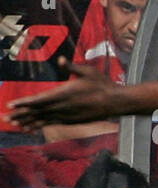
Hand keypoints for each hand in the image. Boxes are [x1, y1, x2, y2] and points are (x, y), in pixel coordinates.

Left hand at [7, 61, 127, 128]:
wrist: (116, 102)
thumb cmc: (103, 84)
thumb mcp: (88, 72)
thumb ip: (72, 67)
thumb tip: (60, 59)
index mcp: (64, 94)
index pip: (40, 100)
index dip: (24, 103)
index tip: (11, 105)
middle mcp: (63, 107)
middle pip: (38, 112)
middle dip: (20, 115)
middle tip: (5, 118)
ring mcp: (67, 116)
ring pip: (43, 119)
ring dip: (27, 121)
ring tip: (14, 124)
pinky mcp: (72, 121)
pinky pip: (52, 123)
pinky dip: (40, 125)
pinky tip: (31, 127)